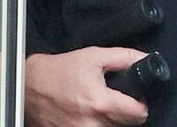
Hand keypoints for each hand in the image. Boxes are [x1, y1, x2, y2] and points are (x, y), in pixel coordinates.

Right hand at [24, 47, 150, 126]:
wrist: (30, 84)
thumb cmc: (61, 69)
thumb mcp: (95, 56)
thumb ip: (125, 58)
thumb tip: (146, 59)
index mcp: (100, 103)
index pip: (137, 115)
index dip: (142, 105)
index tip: (138, 99)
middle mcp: (90, 123)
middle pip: (125, 125)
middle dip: (125, 112)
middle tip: (116, 99)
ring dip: (110, 119)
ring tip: (100, 106)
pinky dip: (95, 124)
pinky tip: (89, 113)